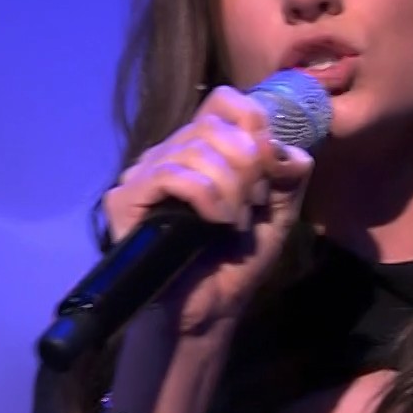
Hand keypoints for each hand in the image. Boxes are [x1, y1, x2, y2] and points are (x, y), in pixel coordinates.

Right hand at [100, 85, 315, 337]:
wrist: (208, 312)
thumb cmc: (236, 263)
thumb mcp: (277, 214)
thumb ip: (288, 176)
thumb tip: (288, 150)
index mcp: (202, 148)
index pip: (223, 100)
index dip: (252, 121)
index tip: (268, 162)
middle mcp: (169, 153)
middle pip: (214, 125)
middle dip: (248, 166)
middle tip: (252, 205)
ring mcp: (143, 174)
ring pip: (195, 149)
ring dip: (230, 188)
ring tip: (233, 221)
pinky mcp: (124, 200)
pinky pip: (171, 174)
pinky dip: (206, 197)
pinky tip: (215, 222)